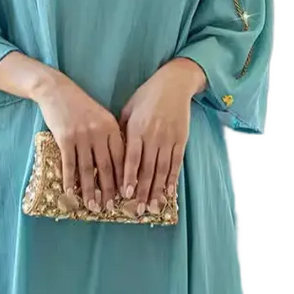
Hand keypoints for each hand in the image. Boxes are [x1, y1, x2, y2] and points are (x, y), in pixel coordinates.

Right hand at [34, 72, 125, 212]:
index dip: (124, 178)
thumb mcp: (101, 116)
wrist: (57, 90)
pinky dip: (70, 180)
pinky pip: (69, 164)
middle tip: (110, 208)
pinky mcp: (65, 138)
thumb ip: (111, 136)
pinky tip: (70, 192)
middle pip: (106, 167)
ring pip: (88, 169)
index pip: (121, 158)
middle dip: (109, 190)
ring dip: (90, 190)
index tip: (126, 195)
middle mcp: (99, 133)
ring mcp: (82, 136)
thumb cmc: (81, 106)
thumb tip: (118, 163)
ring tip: (92, 206)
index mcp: (112, 127)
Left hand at [117, 58, 204, 214]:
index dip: (129, 177)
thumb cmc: (146, 96)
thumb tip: (112, 153)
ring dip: (158, 190)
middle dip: (143, 191)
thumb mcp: (128, 109)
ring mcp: (169, 139)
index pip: (132, 158)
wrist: (174, 83)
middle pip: (148, 169)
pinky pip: (176, 163)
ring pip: (163, 170)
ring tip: (154, 207)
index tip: (126, 194)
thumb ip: (121, 131)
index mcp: (137, 129)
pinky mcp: (181, 140)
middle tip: (139, 209)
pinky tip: (169, 192)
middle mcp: (153, 136)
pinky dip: (173, 179)